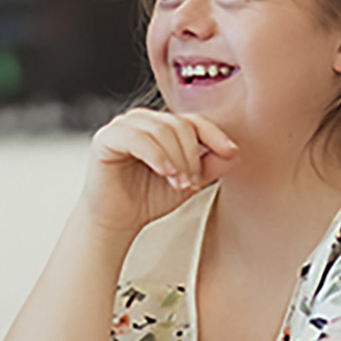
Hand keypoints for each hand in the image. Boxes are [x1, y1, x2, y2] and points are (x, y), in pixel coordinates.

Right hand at [82, 109, 237, 234]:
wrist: (117, 220)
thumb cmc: (148, 198)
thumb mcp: (189, 181)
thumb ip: (211, 165)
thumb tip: (234, 152)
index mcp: (161, 125)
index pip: (193, 120)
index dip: (214, 134)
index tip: (230, 151)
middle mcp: (142, 120)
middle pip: (179, 124)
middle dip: (192, 156)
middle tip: (192, 182)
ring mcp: (123, 126)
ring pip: (162, 130)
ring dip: (177, 159)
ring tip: (179, 182)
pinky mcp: (106, 138)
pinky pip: (138, 138)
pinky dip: (157, 156)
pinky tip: (165, 173)